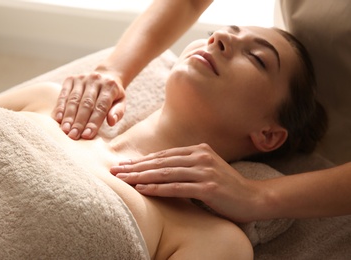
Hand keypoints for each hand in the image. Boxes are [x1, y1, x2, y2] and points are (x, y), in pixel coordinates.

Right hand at [53, 71, 125, 139]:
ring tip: (65, 130)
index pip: (101, 107)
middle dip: (79, 122)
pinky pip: (64, 94)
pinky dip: (60, 107)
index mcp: (110, 86)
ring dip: (68, 116)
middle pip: (86, 104)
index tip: (87, 135)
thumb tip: (111, 122)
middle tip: (73, 136)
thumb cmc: (113, 95)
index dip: (93, 122)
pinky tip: (58, 119)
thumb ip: (118, 112)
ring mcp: (82, 78)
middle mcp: (95, 80)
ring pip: (73, 99)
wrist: (106, 75)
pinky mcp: (71, 79)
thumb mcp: (121, 102)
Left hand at [111, 143, 264, 221]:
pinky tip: (143, 189)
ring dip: (142, 177)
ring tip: (123, 180)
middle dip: (135, 167)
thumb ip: (187, 166)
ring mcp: (205, 171)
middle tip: (115, 171)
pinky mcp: (208, 187)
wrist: (255, 198)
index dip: (142, 161)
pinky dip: (158, 188)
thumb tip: (161, 170)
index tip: (124, 165)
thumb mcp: (206, 170)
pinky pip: (177, 187)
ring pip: (165, 172)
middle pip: (161, 162)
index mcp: (198, 150)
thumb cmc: (228, 187)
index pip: (163, 155)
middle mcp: (200, 157)